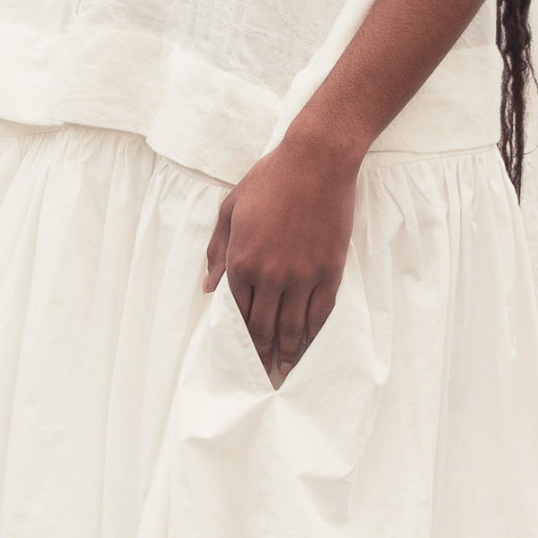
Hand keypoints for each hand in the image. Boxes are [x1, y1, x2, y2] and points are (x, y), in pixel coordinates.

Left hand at [204, 123, 360, 382]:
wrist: (316, 162)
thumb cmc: (269, 179)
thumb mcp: (230, 209)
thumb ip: (217, 250)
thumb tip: (209, 288)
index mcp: (240, 261)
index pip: (236, 310)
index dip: (236, 337)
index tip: (238, 356)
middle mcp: (269, 275)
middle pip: (262, 327)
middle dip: (260, 354)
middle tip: (261, 375)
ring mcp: (301, 277)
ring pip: (292, 328)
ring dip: (287, 353)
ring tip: (284, 371)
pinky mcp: (329, 272)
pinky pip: (320, 313)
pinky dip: (314, 335)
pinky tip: (310, 348)